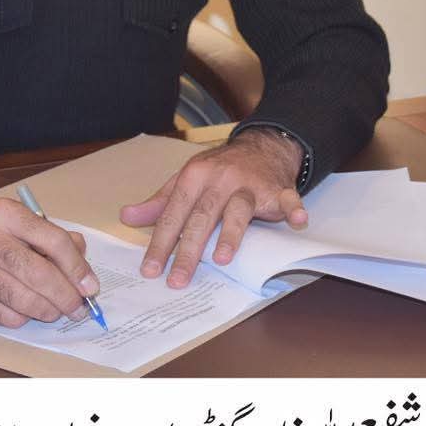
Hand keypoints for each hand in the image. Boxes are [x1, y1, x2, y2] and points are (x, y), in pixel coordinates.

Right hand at [0, 199, 99, 327]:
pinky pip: (5, 316)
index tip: (90, 286)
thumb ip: (50, 236)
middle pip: (40, 274)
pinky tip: (25, 311)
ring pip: (24, 300)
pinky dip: (22, 317)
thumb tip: (82, 257)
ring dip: (48, 311)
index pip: (53, 240)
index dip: (77, 267)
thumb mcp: (15, 224)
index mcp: (5, 214)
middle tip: (79, 308)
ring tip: (56, 312)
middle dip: (66, 296)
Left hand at [119, 128, 307, 287]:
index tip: (151, 269)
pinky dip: (294, 209)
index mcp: (194, 176)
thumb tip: (127, 216)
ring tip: (221, 259)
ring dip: (231, 234)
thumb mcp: (185, 180)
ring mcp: (250, 184)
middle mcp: (220, 179)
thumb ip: (160, 202)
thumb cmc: (218, 170)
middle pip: (202, 217)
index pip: (174, 213)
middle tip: (177, 280)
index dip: (161, 242)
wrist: (260, 145)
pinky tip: (298, 221)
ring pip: (238, 210)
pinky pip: (287, 199)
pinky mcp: (277, 189)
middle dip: (188, 250)